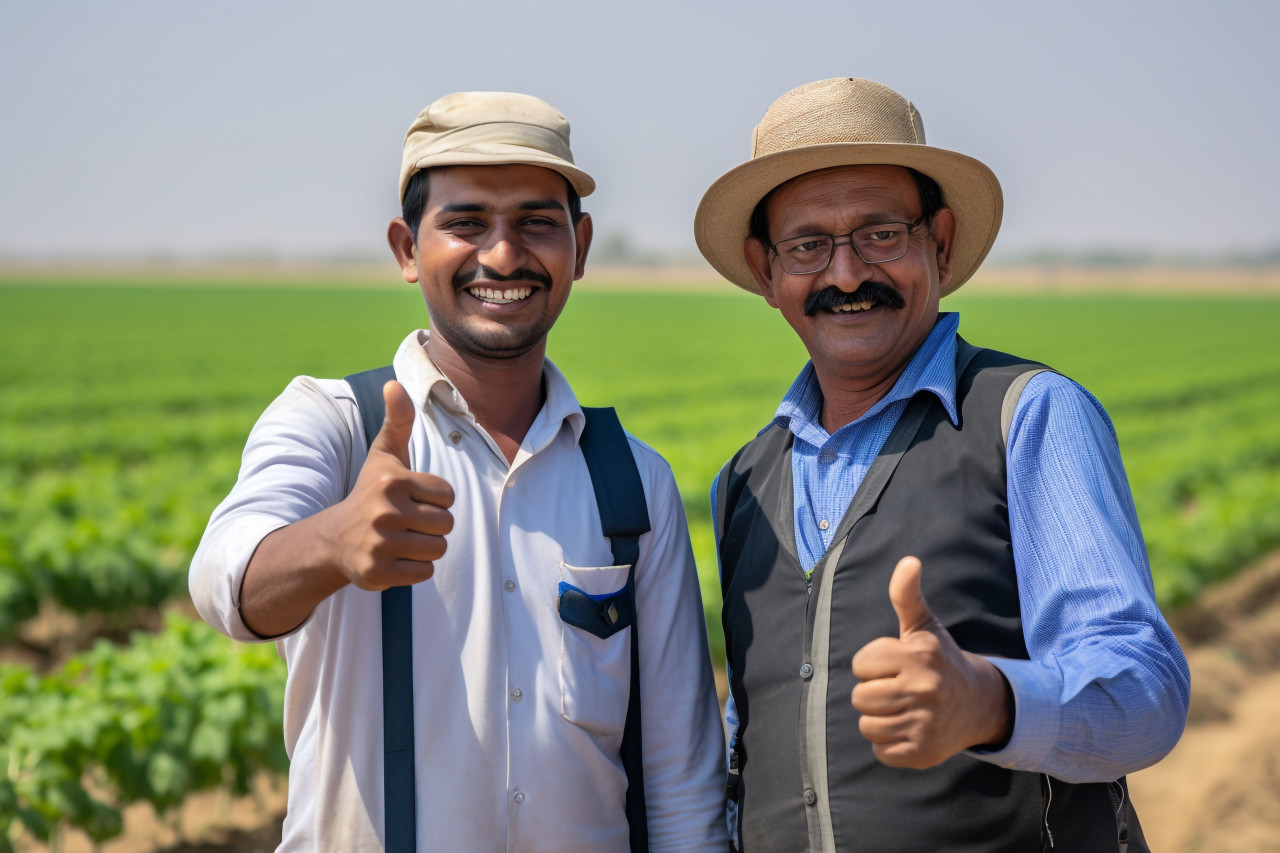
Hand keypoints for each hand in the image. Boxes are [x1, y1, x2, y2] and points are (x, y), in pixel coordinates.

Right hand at [323, 380, 454, 589]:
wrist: (335, 539)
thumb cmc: (371, 492)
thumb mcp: (385, 454)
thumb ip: (398, 420)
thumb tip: (394, 383)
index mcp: (392, 481)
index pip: (448, 495)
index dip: (435, 498)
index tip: (410, 498)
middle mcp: (384, 512)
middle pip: (446, 524)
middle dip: (432, 524)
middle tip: (406, 521)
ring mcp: (379, 545)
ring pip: (438, 549)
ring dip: (425, 547)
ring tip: (401, 539)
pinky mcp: (377, 573)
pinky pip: (424, 573)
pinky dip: (414, 569)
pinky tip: (394, 557)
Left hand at [850, 556, 1011, 768]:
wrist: (979, 703)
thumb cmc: (939, 659)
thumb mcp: (924, 626)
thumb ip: (906, 595)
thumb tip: (908, 561)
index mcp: (917, 656)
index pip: (860, 664)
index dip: (871, 664)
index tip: (892, 664)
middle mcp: (923, 690)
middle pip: (860, 697)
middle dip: (872, 692)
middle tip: (896, 688)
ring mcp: (924, 724)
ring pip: (867, 725)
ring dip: (878, 718)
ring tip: (901, 708)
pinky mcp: (923, 752)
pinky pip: (880, 751)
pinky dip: (888, 743)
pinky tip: (908, 728)